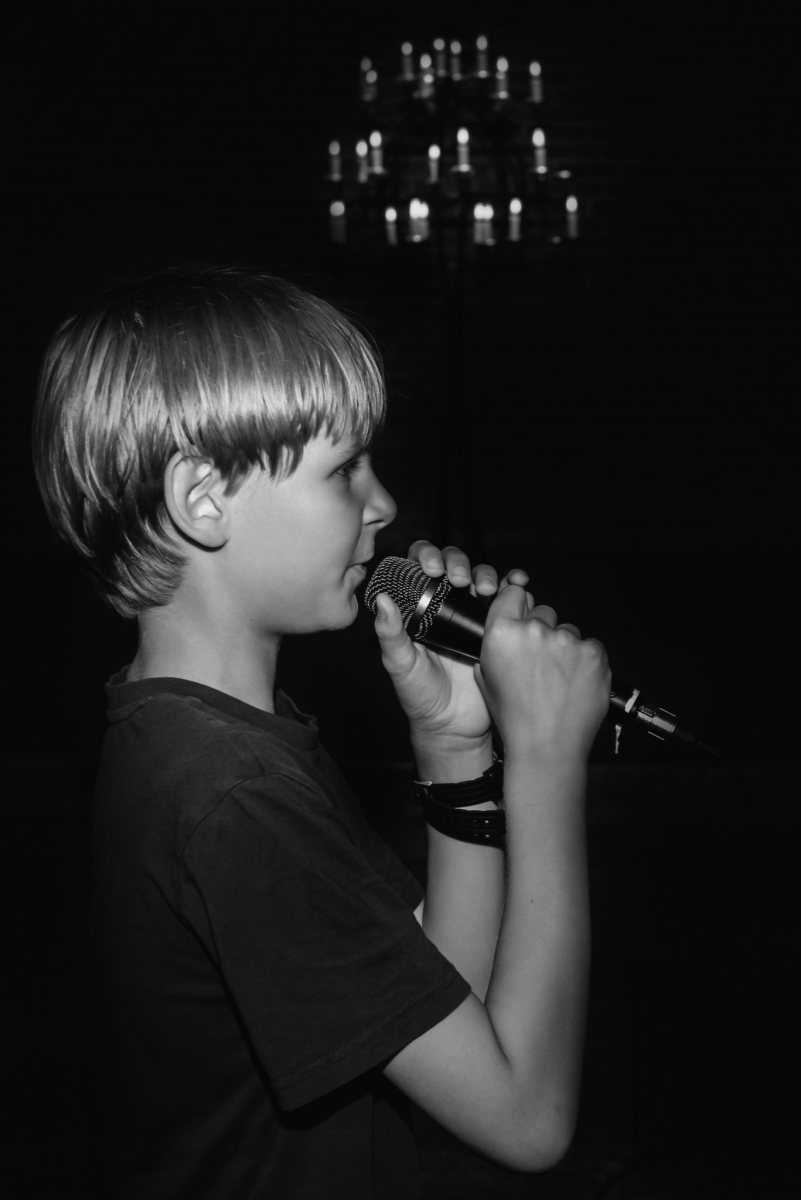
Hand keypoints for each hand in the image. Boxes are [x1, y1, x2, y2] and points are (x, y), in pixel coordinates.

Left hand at [372, 540, 530, 753]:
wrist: (455, 727)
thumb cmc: (420, 695)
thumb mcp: (400, 665)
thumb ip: (390, 635)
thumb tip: (382, 599)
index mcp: (418, 606)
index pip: (420, 565)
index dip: (426, 556)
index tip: (431, 569)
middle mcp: (446, 604)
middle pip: (454, 563)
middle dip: (458, 562)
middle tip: (459, 579)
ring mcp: (474, 614)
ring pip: (482, 576)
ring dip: (485, 573)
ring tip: (484, 589)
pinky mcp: (499, 626)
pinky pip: (509, 598)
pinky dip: (515, 583)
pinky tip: (517, 582)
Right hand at [475, 584, 610, 763]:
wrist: (548, 747)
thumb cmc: (515, 718)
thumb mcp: (487, 680)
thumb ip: (493, 648)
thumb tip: (502, 632)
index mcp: (501, 633)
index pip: (512, 593)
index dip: (518, 604)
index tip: (522, 615)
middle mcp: (534, 630)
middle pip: (543, 612)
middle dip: (543, 631)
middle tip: (542, 662)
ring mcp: (567, 640)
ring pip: (568, 631)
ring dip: (566, 648)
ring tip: (560, 679)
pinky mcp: (594, 652)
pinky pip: (591, 646)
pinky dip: (586, 661)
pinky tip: (576, 683)